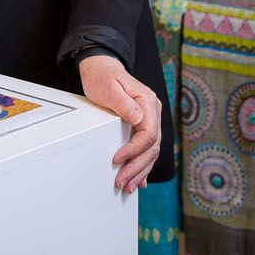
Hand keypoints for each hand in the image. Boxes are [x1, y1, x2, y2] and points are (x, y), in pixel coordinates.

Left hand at [77, 54, 161, 192]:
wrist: (102, 69)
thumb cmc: (103, 77)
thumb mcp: (110, 87)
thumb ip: (124, 103)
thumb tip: (138, 120)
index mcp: (148, 102)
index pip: (148, 134)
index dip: (134, 150)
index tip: (117, 160)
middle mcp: (152, 112)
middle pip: (151, 147)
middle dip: (136, 167)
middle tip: (121, 181)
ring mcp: (150, 120)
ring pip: (151, 151)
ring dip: (140, 170)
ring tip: (127, 186)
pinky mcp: (143, 126)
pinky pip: (147, 149)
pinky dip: (142, 165)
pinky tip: (139, 180)